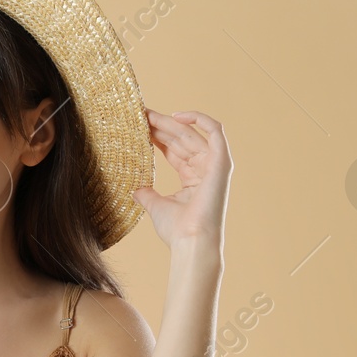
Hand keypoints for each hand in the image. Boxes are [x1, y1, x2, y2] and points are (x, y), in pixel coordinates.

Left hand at [133, 108, 230, 252]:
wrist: (191, 242)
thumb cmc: (177, 230)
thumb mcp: (156, 206)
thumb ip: (147, 194)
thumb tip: (135, 189)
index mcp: (192, 178)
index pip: (174, 149)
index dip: (157, 136)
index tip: (138, 126)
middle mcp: (204, 169)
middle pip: (181, 139)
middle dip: (160, 125)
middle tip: (139, 114)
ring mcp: (214, 165)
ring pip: (192, 133)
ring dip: (170, 122)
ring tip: (148, 115)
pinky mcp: (221, 162)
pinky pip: (216, 131)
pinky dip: (200, 119)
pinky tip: (177, 115)